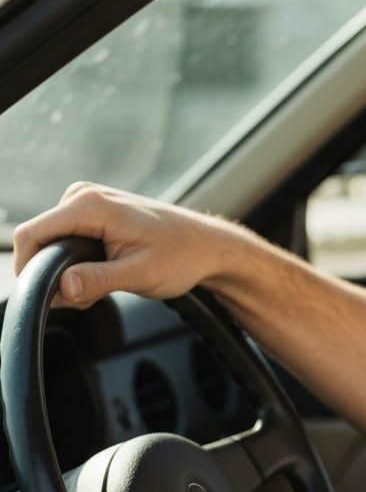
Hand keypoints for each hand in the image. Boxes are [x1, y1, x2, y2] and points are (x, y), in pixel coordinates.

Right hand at [12, 183, 247, 308]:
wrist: (208, 246)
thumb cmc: (182, 256)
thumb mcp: (139, 275)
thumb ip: (97, 280)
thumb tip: (62, 287)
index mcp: (91, 205)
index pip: (31, 235)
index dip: (30, 269)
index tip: (50, 296)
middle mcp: (85, 195)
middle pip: (40, 241)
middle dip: (57, 274)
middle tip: (92, 295)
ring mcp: (89, 200)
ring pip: (53, 243)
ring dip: (71, 271)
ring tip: (109, 282)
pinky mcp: (94, 210)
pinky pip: (68, 238)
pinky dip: (80, 262)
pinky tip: (108, 271)